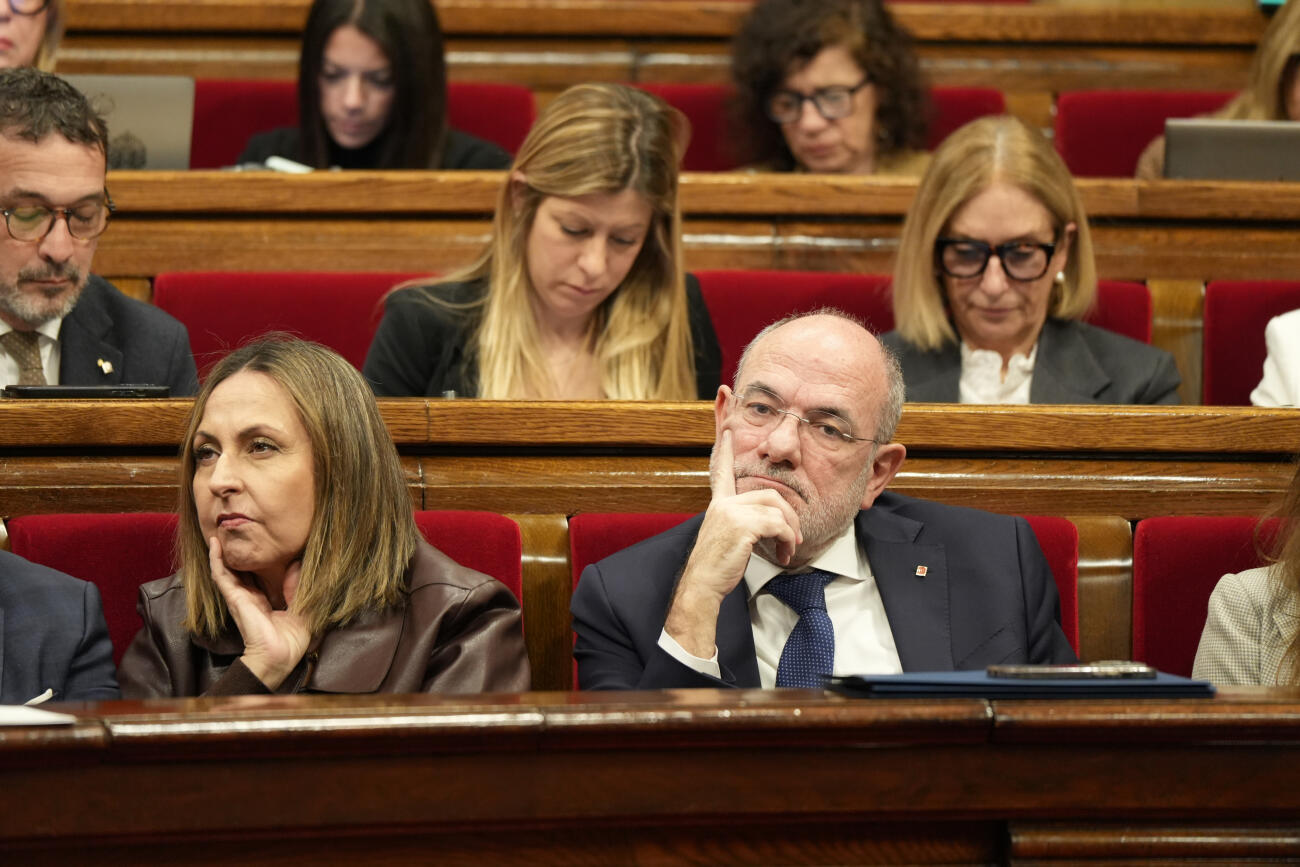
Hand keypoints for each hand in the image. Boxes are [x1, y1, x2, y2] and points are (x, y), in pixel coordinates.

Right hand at [208, 536, 310, 690]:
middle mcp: (249, 596)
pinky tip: (215, 544)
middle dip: (237, 552)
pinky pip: (221, 575)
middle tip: (236, 530)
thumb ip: (298, 587)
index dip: (256, 559)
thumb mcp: (301, 607)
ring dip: (222, 551)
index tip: (260, 541)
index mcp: (264, 600)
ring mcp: (239, 597)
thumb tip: (298, 564)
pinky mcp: (234, 598)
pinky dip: (216, 559)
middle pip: (240, 569)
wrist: (279, 657)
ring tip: (219, 531)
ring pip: (226, 569)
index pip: (257, 575)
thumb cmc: (292, 639)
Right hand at [664, 430, 802, 656]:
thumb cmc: (717, 567)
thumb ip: (743, 523)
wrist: (702, 586)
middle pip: (770, 495)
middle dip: (789, 516)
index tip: (727, 431)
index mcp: (719, 505)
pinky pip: (778, 525)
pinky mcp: (742, 526)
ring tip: (789, 549)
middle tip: (795, 537)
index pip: (721, 471)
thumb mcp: (728, 538)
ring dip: (791, 532)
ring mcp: (731, 513)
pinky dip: (787, 540)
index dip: (725, 450)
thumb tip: (771, 524)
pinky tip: (784, 554)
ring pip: (777, 510)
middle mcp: (723, 504)